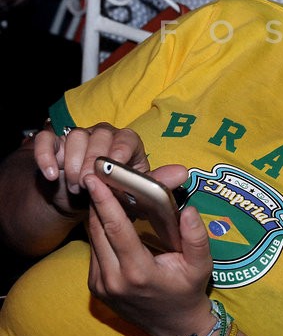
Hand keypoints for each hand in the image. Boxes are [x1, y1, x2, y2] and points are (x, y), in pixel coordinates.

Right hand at [32, 122, 151, 205]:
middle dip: (93, 161)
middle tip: (88, 184)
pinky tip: (52, 175)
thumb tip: (183, 173)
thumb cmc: (117, 194)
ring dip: (73, 162)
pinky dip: (47, 156)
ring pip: (76, 136)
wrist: (86, 200)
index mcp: (128, 143)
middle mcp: (105, 135)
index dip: (119, 151)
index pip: (127, 138)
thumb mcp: (138, 193)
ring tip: (77, 186)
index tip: (112, 167)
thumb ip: (157, 183)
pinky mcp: (56, 144)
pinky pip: (47, 140)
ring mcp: (80, 137)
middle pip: (100, 136)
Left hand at [84, 173, 213, 335]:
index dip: (105, 202)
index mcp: (138, 272)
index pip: (116, 230)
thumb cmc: (188, 291)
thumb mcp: (201, 266)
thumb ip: (197, 238)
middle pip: (97, 230)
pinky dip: (100, 230)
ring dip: (97, 213)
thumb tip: (188, 210)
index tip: (97, 179)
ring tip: (104, 189)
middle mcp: (113, 279)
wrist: (173, 326)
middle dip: (97, 200)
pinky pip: (94, 250)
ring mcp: (101, 284)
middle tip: (99, 174)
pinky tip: (109, 215)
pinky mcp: (95, 286)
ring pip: (92, 239)